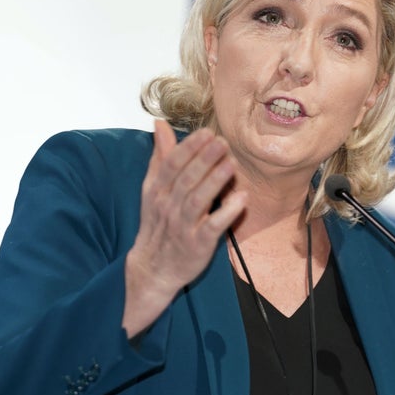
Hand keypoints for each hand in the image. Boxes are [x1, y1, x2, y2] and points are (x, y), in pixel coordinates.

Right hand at [122, 120, 246, 337]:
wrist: (153, 269)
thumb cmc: (158, 224)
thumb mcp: (153, 190)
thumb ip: (160, 157)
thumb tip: (160, 124)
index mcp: (157, 191)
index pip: (172, 165)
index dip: (189, 148)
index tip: (206, 133)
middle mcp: (168, 207)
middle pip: (186, 179)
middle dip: (204, 159)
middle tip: (222, 142)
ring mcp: (182, 227)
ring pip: (198, 200)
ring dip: (215, 181)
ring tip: (231, 164)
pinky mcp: (197, 245)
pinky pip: (212, 227)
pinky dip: (227, 213)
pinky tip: (242, 198)